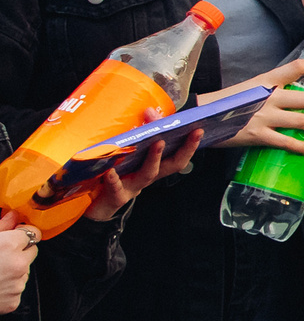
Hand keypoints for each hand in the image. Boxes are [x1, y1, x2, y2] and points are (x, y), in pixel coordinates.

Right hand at [0, 213, 32, 314]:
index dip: (21, 234)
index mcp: (9, 246)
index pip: (32, 233)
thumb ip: (0, 227)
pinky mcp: (14, 301)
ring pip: (24, 271)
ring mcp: (18, 285)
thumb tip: (12, 215)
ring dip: (13, 269)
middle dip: (20, 250)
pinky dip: (7, 286)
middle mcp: (18, 265)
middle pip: (32, 252)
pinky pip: (17, 289)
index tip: (14, 235)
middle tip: (0, 254)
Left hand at [83, 131, 201, 218]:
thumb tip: (149, 111)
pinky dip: (114, 179)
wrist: (87, 209)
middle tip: (193, 133)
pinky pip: (116, 188)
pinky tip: (111, 171)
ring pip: (148, 174)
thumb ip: (137, 133)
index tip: (199, 129)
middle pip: (171, 166)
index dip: (190, 145)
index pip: (176, 156)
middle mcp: (145, 178)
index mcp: (150, 168)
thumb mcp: (123, 155)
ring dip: (155, 159)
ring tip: (158, 143)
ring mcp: (131, 188)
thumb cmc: (107, 178)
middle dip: (185, 149)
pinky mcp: (114, 197)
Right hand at [208, 59, 303, 153]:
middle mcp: (268, 96)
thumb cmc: (228, 102)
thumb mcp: (250, 88)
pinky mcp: (258, 135)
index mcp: (265, 80)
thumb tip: (293, 97)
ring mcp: (264, 116)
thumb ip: (270, 91)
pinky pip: (287, 142)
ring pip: (302, 121)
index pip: (296, 68)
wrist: (201, 116)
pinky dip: (302, 146)